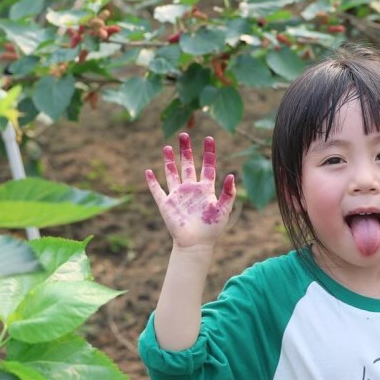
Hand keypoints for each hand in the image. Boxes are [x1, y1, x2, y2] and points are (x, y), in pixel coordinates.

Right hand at [145, 133, 235, 252]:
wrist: (196, 244)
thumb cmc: (212, 229)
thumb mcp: (223, 210)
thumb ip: (228, 193)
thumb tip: (231, 175)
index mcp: (205, 189)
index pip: (207, 166)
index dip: (209, 152)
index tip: (209, 138)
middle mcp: (191, 189)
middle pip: (187, 165)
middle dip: (185, 150)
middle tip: (184, 134)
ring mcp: (178, 196)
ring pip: (172, 173)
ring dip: (168, 160)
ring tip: (166, 146)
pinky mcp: (166, 204)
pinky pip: (157, 190)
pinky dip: (152, 181)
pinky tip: (148, 171)